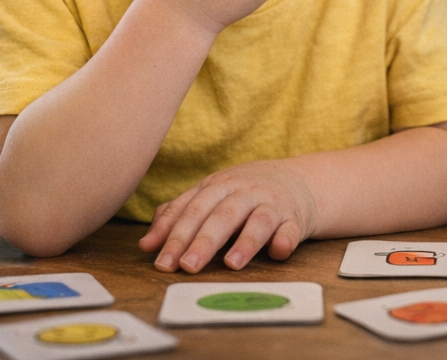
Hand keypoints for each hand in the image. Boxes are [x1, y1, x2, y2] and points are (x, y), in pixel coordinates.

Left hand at [139, 158, 316, 272]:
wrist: (299, 181)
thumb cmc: (245, 194)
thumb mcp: (212, 195)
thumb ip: (179, 215)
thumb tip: (146, 244)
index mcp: (219, 186)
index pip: (193, 209)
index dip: (175, 234)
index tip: (160, 260)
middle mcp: (245, 192)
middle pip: (222, 215)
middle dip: (203, 241)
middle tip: (187, 266)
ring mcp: (272, 203)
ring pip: (259, 220)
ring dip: (246, 241)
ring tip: (231, 264)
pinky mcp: (296, 218)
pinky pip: (291, 229)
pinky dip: (285, 239)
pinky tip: (278, 251)